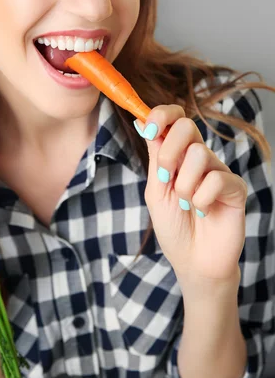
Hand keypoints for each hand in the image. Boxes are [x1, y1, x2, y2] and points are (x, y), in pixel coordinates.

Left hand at [135, 106, 247, 284]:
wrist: (192, 261)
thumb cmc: (173, 226)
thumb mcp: (155, 190)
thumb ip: (154, 157)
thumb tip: (142, 121)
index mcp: (177, 154)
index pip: (174, 118)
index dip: (162, 115)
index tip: (150, 129)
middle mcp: (198, 158)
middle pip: (187, 126)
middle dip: (169, 152)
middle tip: (166, 179)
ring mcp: (218, 171)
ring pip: (199, 154)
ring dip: (184, 185)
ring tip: (186, 204)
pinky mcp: (235, 187)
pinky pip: (215, 179)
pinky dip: (201, 200)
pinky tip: (204, 213)